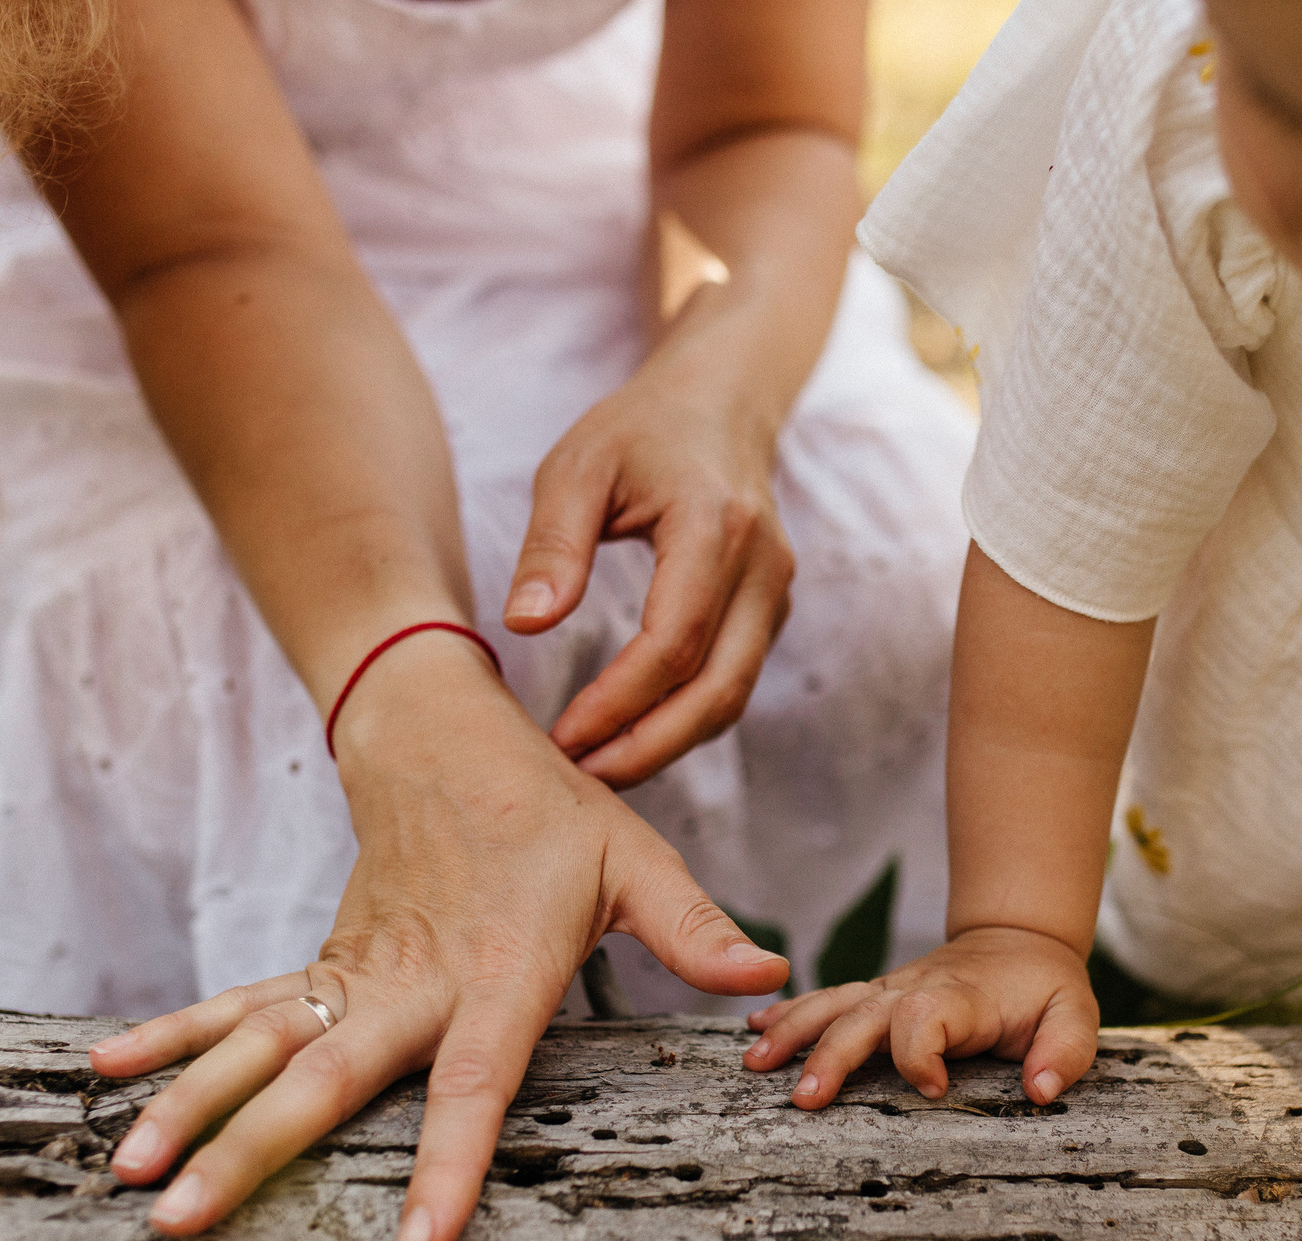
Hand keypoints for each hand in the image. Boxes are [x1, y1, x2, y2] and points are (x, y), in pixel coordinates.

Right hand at [88, 645, 789, 1240]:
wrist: (442, 729)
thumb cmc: (551, 809)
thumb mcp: (634, 857)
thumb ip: (693, 927)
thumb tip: (769, 980)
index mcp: (498, 972)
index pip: (474, 1084)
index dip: (447, 1164)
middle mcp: (411, 981)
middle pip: (328, 1079)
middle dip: (250, 1150)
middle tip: (181, 1218)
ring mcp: (352, 972)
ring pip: (262, 1047)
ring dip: (189, 1105)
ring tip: (127, 1174)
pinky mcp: (319, 962)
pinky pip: (238, 1007)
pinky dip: (172, 1041)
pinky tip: (104, 1083)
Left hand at [502, 338, 794, 788]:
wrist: (720, 403)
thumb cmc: (641, 430)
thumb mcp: (577, 468)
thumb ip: (552, 545)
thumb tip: (525, 625)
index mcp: (714, 526)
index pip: (674, 640)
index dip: (619, 702)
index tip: (563, 736)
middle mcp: (762, 567)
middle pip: (717, 690)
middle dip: (648, 746)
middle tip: (581, 777)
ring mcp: (777, 592)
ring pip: (732, 697)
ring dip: (668, 743)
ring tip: (598, 767)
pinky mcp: (771, 611)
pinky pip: (733, 682)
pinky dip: (685, 719)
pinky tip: (631, 733)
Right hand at [741, 926, 1100, 1109]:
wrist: (1018, 940)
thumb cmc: (1045, 989)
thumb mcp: (1076, 1016)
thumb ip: (1065, 1051)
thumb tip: (1041, 1091)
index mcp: (963, 998)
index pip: (927, 1016)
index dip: (921, 1052)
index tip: (931, 1088)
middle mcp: (916, 989)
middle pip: (864, 1016)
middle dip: (831, 1055)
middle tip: (804, 1097)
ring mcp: (890, 990)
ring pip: (834, 1004)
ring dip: (793, 1030)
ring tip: (755, 1063)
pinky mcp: (876, 995)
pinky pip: (828, 1000)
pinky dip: (790, 1011)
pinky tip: (754, 1029)